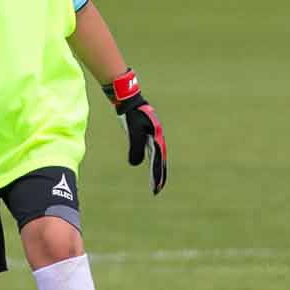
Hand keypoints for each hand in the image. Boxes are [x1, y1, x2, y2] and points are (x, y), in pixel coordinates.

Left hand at [103, 69, 166, 194]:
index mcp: (156, 138)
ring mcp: (153, 136)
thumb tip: (134, 164)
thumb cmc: (131, 115)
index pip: (158, 162)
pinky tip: (149, 165)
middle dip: (159, 176)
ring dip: (156, 169)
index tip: (156, 188)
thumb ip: (135, 148)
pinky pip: (151, 151)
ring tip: (155, 182)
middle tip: (157, 190)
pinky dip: (151, 160)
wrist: (129, 100)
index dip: (157, 175)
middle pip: (160, 161)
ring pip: (156, 157)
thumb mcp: (132, 131)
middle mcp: (157, 138)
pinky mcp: (146, 134)